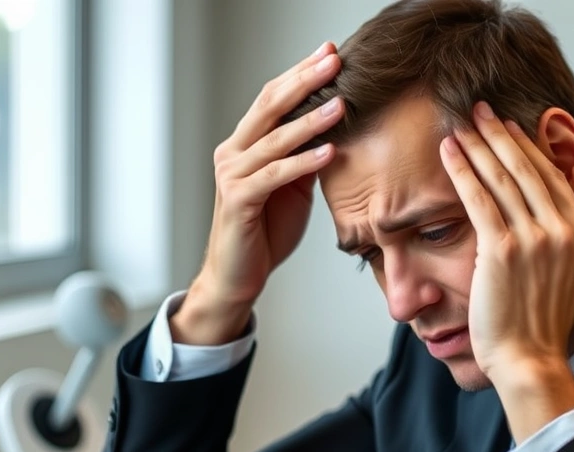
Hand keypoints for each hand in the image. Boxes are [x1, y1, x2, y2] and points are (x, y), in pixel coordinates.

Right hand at [173, 42, 344, 344]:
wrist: (238, 277)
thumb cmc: (265, 232)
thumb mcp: (292, 188)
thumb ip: (304, 158)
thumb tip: (335, 130)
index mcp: (244, 145)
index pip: (273, 99)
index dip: (300, 74)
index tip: (330, 54)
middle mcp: (232, 153)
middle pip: (270, 106)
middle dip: (305, 82)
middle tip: (334, 61)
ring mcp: (231, 175)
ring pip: (274, 139)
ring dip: (311, 121)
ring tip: (341, 104)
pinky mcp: (237, 200)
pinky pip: (274, 176)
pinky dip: (302, 163)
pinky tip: (329, 152)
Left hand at [439, 102, 573, 410]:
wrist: (530, 360)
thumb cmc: (542, 327)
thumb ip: (570, 249)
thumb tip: (565, 229)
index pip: (551, 178)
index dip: (527, 149)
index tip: (509, 130)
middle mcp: (562, 230)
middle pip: (526, 169)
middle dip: (500, 135)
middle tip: (481, 111)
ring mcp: (534, 238)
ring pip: (501, 178)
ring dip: (478, 146)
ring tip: (461, 124)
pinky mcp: (502, 250)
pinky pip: (479, 199)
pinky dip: (462, 171)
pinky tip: (449, 153)